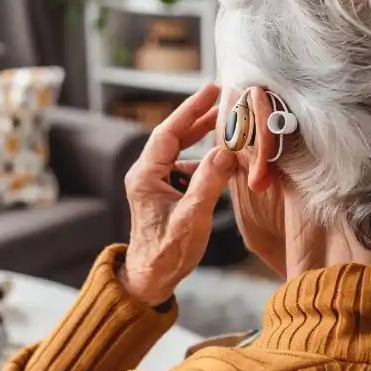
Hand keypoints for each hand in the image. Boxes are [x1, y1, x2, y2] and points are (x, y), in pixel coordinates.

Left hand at [120, 84, 237, 305]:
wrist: (150, 279)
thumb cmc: (166, 253)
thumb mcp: (191, 218)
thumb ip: (208, 183)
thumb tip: (224, 151)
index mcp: (145, 176)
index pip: (168, 132)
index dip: (190, 110)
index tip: (211, 91)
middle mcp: (146, 175)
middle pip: (173, 136)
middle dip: (197, 118)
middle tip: (222, 99)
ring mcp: (154, 184)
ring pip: (180, 151)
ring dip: (202, 138)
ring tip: (225, 125)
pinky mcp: (163, 194)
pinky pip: (184, 167)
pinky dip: (204, 160)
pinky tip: (221, 160)